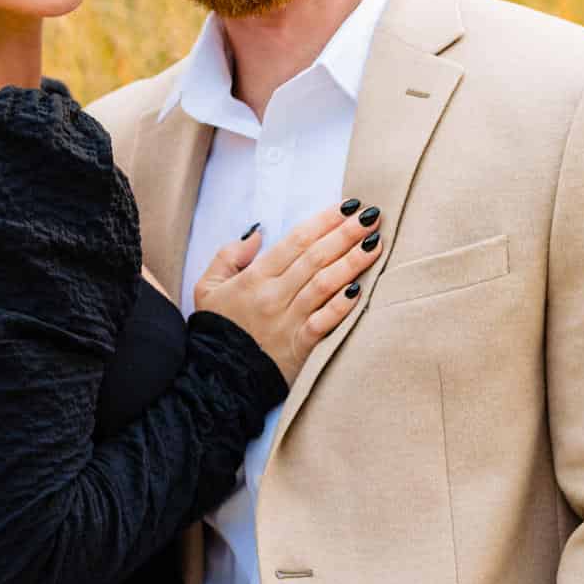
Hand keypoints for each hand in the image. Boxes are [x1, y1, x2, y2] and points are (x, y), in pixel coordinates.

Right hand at [193, 201, 382, 385]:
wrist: (217, 378)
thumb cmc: (217, 329)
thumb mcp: (209, 287)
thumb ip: (229, 255)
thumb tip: (257, 233)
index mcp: (255, 278)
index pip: (296, 241)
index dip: (324, 221)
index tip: (348, 206)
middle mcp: (274, 295)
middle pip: (315, 258)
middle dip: (346, 234)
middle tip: (372, 217)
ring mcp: (288, 321)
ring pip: (324, 285)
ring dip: (352, 262)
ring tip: (375, 244)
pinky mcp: (300, 347)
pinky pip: (325, 322)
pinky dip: (342, 306)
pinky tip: (361, 289)